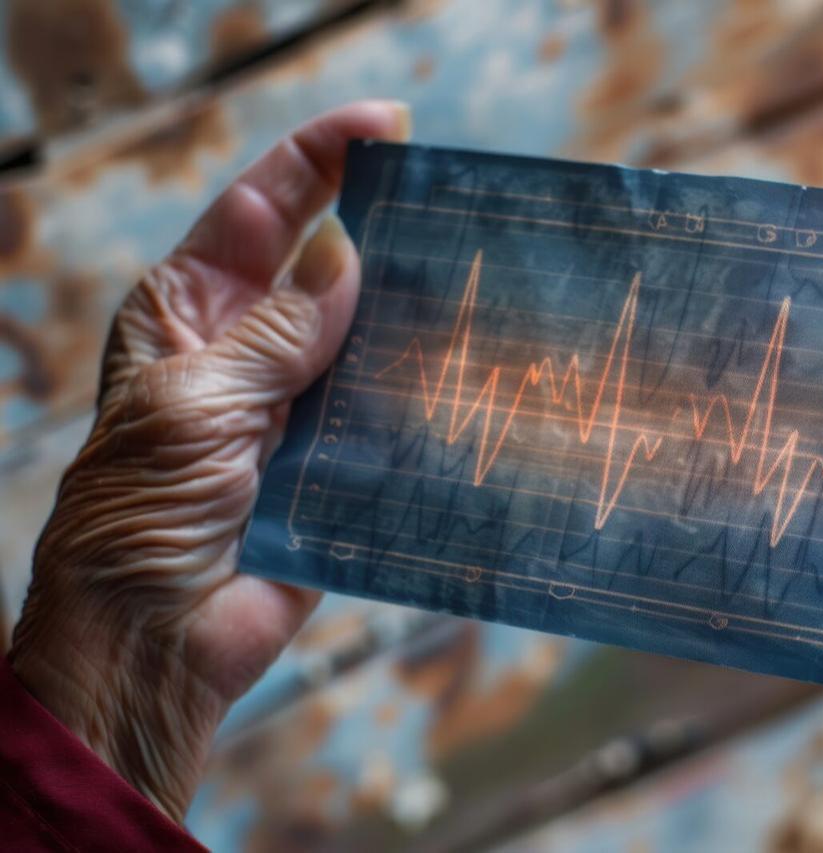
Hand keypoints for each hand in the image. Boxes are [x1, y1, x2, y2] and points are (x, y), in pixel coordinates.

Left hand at [8, 101, 410, 821]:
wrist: (156, 642)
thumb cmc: (141, 515)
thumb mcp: (197, 403)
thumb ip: (274, 331)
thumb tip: (344, 251)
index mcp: (188, 312)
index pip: (261, 210)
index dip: (321, 159)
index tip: (390, 128)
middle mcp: (245, 349)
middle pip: (323, 266)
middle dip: (381, 229)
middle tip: (453, 205)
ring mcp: (295, 406)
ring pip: (365, 337)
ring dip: (411, 313)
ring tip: (479, 280)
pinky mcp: (335, 464)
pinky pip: (386, 412)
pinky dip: (422, 393)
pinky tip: (470, 371)